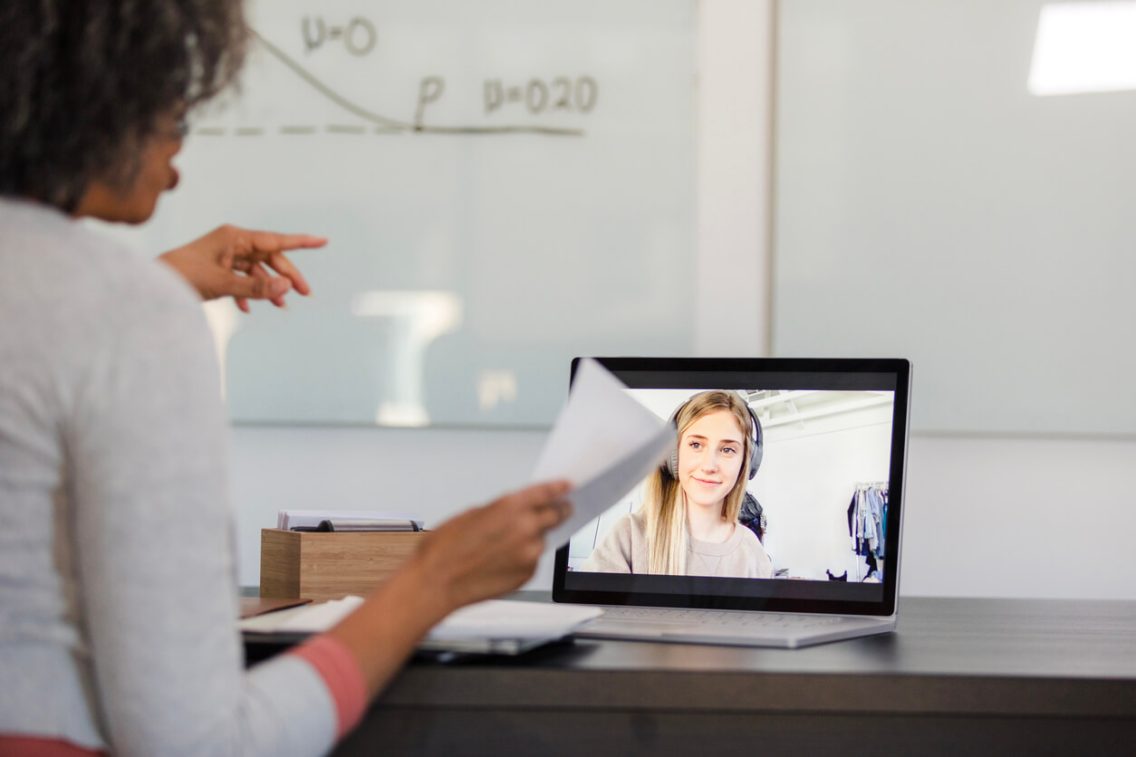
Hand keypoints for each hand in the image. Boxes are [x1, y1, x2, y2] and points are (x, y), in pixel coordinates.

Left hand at [157, 224, 325, 311]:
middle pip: (269, 257)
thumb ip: (256, 287)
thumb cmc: (182, 276)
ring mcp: (224, 255)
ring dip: (268, 287)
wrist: (151, 285)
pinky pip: (242, 278)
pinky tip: (248, 309)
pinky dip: (249, 292)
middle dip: (286, 276)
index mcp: (234, 237)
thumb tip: (286, 287)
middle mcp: (232, 242)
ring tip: (280, 305)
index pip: (275, 240)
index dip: (301, 242)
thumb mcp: (223, 284)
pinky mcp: (217, 268)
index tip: (323, 241)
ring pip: (257, 270)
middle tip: (303, 294)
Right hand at [415, 480, 573, 610]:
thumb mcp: (473, 514)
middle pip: (557, 515)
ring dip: (534, 537)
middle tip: (558, 510)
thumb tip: (518, 511)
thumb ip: (503, 510)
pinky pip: (533, 560)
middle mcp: (526, 529)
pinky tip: (502, 559)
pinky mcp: (528, 574)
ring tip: (507, 543)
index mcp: (511, 507)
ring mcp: (529, 554)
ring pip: (542, 540)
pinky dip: (524, 557)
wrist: (437, 582)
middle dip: (558, 511)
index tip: (567, 487)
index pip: (547, 493)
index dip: (559, 489)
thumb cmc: (446, 548)